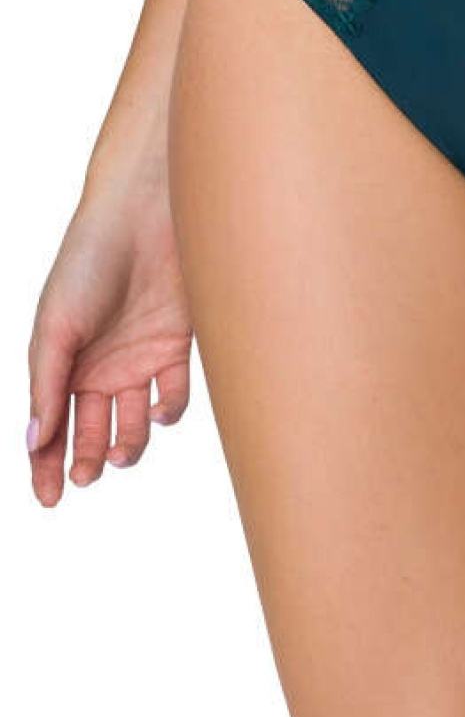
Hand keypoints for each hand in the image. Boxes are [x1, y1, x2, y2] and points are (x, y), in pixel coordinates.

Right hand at [27, 174, 193, 506]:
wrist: (146, 217)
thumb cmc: (89, 264)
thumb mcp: (57, 327)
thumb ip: (46, 383)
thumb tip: (35, 442)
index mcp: (62, 361)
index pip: (50, 425)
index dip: (46, 464)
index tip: (49, 499)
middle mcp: (99, 365)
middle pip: (91, 430)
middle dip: (87, 459)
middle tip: (87, 477)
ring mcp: (138, 359)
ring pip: (133, 422)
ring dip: (127, 445)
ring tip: (121, 453)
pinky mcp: (177, 348)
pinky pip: (173, 396)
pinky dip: (167, 413)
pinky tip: (156, 414)